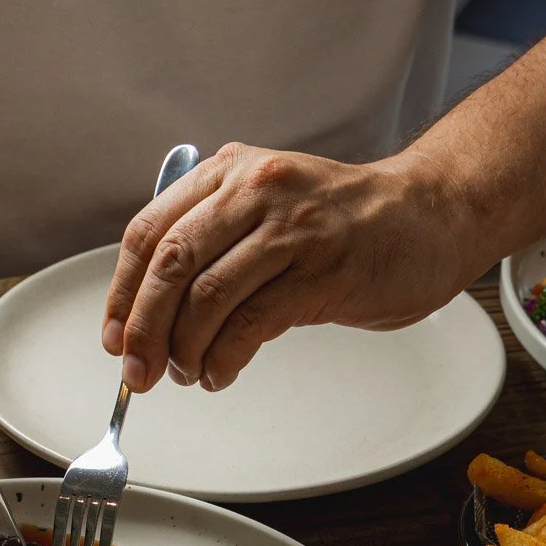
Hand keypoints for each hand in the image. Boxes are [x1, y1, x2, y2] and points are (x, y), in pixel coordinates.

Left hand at [102, 143, 483, 392]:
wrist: (432, 214)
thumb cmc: (345, 223)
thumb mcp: (267, 208)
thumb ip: (213, 242)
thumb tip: (150, 312)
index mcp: (230, 172)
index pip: (150, 231)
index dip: (122, 292)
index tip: (113, 336)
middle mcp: (257, 189)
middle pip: (171, 265)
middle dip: (144, 329)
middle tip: (138, 371)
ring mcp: (293, 228)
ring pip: (208, 298)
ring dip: (186, 350)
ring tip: (188, 373)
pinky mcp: (324, 270)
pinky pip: (253, 324)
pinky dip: (225, 358)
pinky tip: (220, 373)